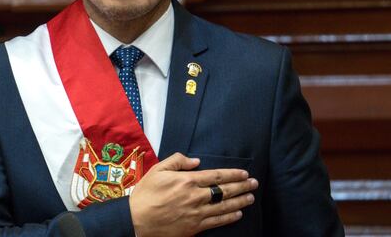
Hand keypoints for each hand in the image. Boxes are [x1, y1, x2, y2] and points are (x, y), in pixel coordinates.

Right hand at [128, 153, 257, 236]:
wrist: (136, 221)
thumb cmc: (145, 194)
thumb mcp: (158, 170)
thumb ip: (177, 161)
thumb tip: (196, 161)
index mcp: (187, 180)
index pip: (216, 175)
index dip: (233, 174)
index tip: (244, 173)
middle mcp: (195, 196)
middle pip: (224, 191)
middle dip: (242, 186)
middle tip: (254, 184)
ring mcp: (196, 213)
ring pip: (224, 206)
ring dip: (240, 201)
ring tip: (251, 197)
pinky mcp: (194, 227)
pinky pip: (216, 222)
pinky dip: (229, 218)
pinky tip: (238, 214)